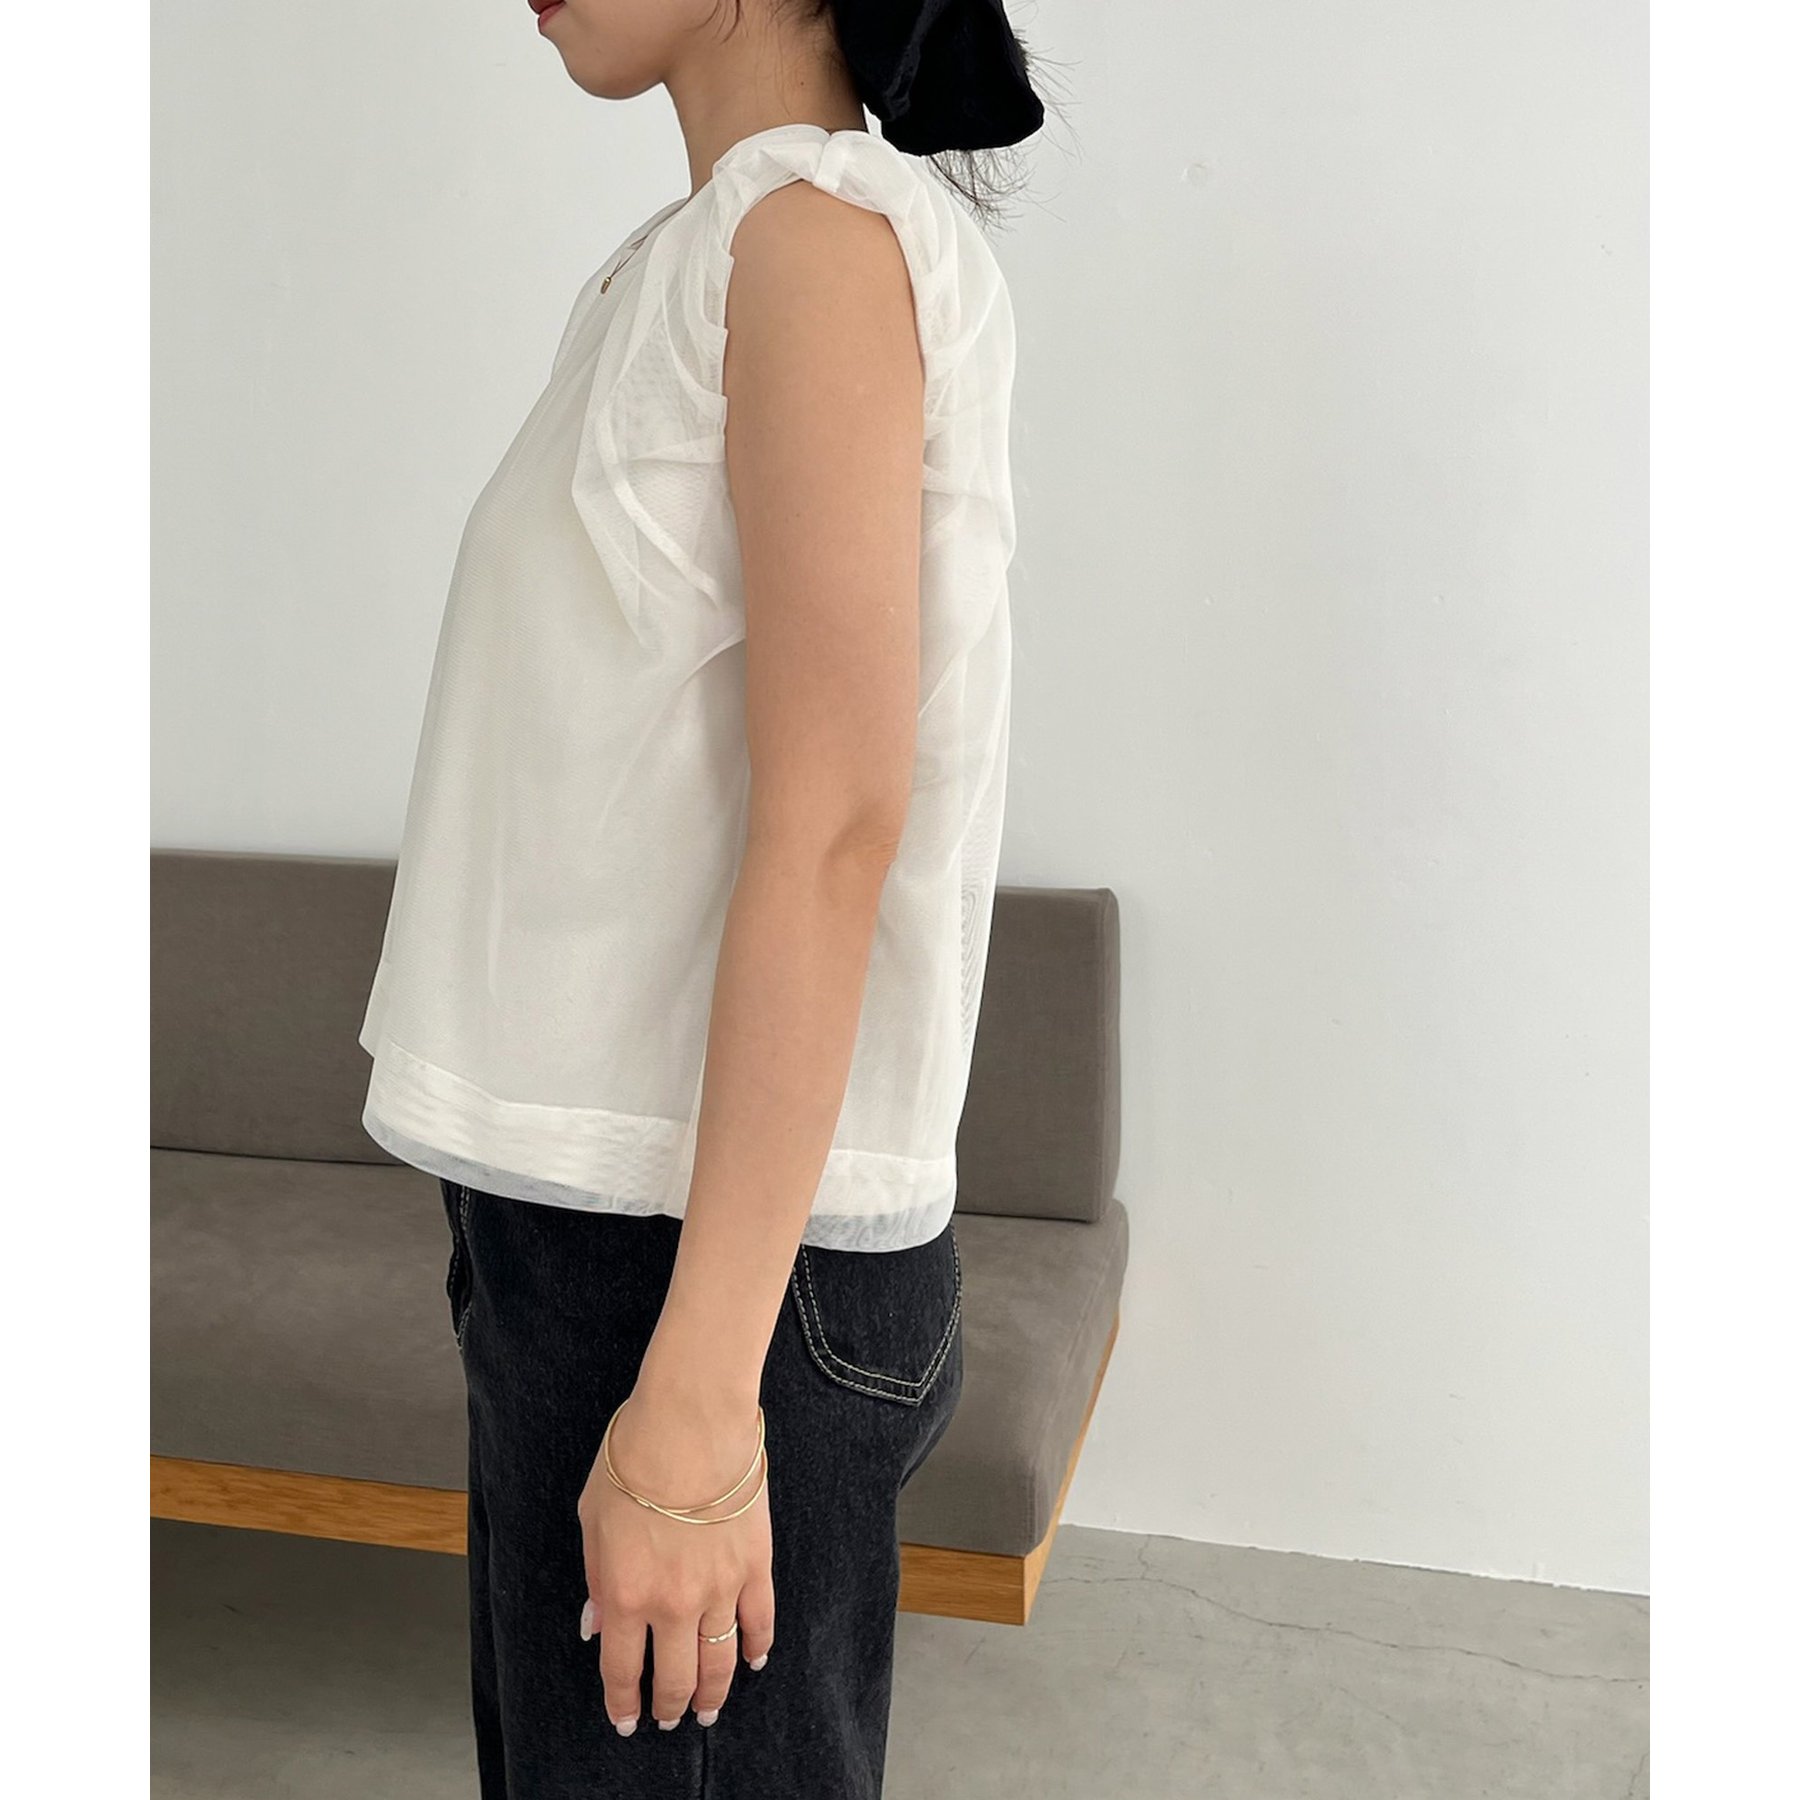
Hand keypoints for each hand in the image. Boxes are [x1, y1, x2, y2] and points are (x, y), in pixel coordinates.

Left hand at [577, 1381, 774, 1733]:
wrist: (689, 1422)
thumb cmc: (632, 1460)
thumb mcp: (592, 1520)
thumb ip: (597, 1578)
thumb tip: (597, 1623)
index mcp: (625, 1595)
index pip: (622, 1671)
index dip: (624, 1704)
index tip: (626, 1721)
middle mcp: (672, 1604)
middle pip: (674, 1678)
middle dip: (669, 1707)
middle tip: (669, 1719)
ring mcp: (719, 1588)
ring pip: (718, 1661)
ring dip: (713, 1693)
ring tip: (709, 1709)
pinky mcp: (754, 1564)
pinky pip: (760, 1620)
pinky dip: (757, 1647)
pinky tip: (753, 1661)